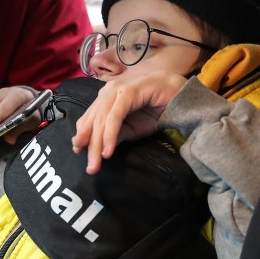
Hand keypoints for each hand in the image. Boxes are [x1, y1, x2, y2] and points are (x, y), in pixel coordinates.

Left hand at [72, 71, 187, 173]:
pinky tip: (108, 150)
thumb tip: (96, 149)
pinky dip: (110, 134)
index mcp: (106, 98)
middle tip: (90, 168)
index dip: (82, 135)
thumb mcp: (132, 128)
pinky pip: (115, 116)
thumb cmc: (156, 110)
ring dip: (98, 143)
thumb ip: (115, 135)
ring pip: (102, 119)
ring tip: (97, 163)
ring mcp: (118, 89)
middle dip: (89, 146)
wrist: (181, 96)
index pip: (89, 118)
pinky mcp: (129, 92)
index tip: (78, 153)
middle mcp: (109, 91)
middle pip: (93, 121)